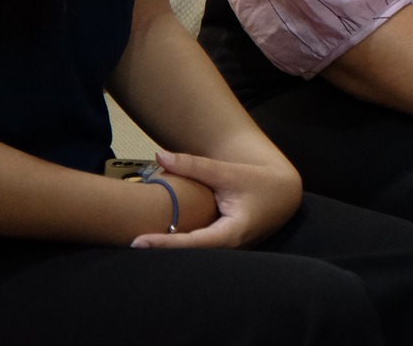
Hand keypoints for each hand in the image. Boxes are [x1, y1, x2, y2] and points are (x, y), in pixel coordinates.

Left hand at [129, 149, 301, 249]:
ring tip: (137, 247)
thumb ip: (193, 165)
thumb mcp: (227, 171)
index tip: (138, 242)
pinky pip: (199, 252)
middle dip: (161, 254)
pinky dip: (180, 247)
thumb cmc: (258, 182)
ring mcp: (227, 254)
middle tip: (128, 245)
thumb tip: (160, 155)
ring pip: (195, 257)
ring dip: (169, 253)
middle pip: (190, 257)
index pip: (193, 244)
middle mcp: (229, 250)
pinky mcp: (224, 250)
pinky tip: (158, 243)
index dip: (165, 244)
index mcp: (231, 234)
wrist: (284, 193)